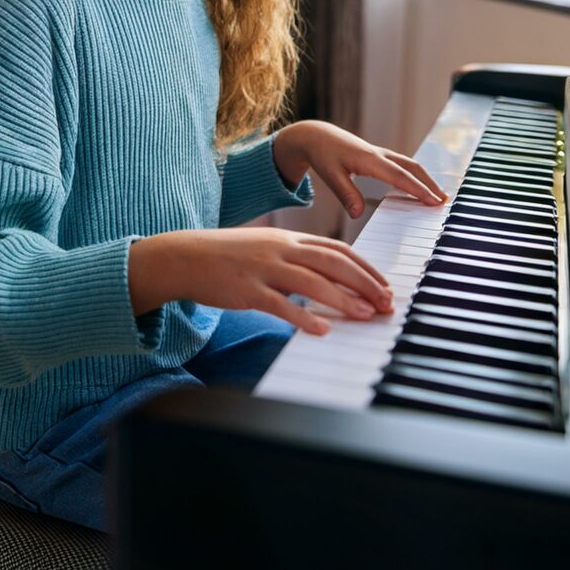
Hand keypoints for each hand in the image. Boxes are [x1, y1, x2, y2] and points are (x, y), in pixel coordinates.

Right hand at [128, 228, 394, 334]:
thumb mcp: (266, 250)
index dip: (365, 267)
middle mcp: (281, 249)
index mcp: (288, 239)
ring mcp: (264, 269)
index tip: (384, 285)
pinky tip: (322, 330)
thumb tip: (327, 278)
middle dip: (364, 282)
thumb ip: (296, 260)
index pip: (337, 249)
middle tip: (386, 303)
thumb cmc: (227, 257)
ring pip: (312, 281)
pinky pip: (280, 304)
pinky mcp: (247, 290)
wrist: (184, 257)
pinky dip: (303, 316)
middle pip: (333, 262)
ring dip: (343, 299)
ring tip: (365, 314)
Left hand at [273, 121, 449, 218]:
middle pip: (412, 168)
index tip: (433, 201)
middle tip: (444, 202)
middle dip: (430, 184)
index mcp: (370, 160)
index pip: (400, 177)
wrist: (317, 136)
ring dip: (426, 179)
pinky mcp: (379, 156)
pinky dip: (416, 175)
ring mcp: (381, 154)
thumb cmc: (323, 155)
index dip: (418, 189)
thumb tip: (358, 214)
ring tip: (439, 196)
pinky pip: (403, 165)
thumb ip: (346, 194)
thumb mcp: (330, 176)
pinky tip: (419, 187)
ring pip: (410, 165)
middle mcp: (380, 155)